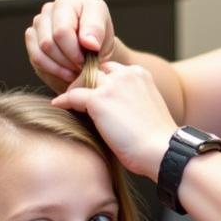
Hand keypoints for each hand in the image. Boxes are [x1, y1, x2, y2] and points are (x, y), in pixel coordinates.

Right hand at [25, 0, 116, 92]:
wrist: (92, 51)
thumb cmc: (99, 40)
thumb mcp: (105, 33)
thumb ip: (97, 33)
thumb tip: (90, 43)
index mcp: (69, 3)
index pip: (62, 31)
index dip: (74, 51)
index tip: (89, 58)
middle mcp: (49, 9)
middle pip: (49, 43)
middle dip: (68, 61)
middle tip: (83, 67)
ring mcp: (38, 23)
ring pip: (41, 52)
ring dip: (60, 67)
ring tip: (76, 70)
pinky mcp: (32, 38)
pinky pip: (36, 59)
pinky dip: (52, 70)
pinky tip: (66, 72)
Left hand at [52, 61, 176, 178]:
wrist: (162, 151)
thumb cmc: (156, 139)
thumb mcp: (145, 108)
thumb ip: (129, 100)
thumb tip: (108, 108)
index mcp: (140, 74)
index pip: (111, 69)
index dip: (100, 81)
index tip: (93, 93)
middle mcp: (126, 74)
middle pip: (95, 70)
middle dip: (85, 82)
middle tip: (77, 98)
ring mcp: (112, 86)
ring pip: (82, 80)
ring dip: (75, 90)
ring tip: (68, 103)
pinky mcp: (99, 100)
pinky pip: (72, 96)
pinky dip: (64, 101)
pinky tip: (58, 106)